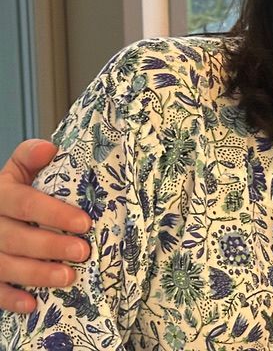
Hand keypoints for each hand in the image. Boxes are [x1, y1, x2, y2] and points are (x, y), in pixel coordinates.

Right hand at [0, 139, 92, 312]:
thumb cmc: (13, 194)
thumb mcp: (18, 172)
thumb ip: (29, 158)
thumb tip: (48, 148)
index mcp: (0, 194)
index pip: (25, 203)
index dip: (54, 213)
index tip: (84, 223)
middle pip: (15, 237)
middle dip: (50, 246)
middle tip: (82, 252)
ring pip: (3, 265)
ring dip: (36, 274)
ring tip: (68, 277)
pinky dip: (9, 299)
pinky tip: (32, 304)